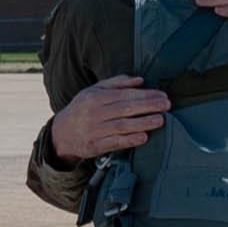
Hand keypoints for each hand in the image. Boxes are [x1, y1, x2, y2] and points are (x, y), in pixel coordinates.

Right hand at [49, 76, 171, 159]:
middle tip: (166, 105)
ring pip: (122, 126)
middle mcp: (94, 113)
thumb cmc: (83, 109)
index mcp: (95, 97)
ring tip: (160, 120)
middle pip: (125, 109)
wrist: (61, 133)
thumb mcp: (94, 91)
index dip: (145, 95)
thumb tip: (140, 80)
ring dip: (143, 123)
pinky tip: (144, 137)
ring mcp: (94, 130)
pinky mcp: (94, 146)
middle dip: (148, 106)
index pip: (125, 95)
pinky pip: (115, 143)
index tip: (162, 95)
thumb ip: (117, 83)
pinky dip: (130, 140)